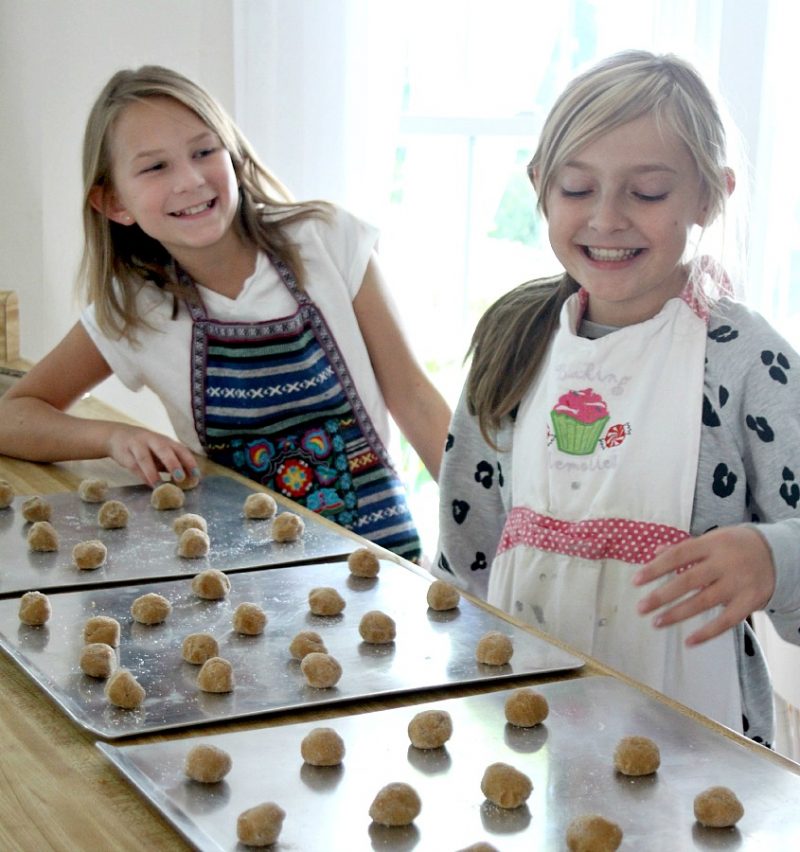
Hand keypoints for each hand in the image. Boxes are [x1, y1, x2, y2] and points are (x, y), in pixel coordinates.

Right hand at [106, 424, 199, 486]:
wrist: (117, 436)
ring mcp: (137, 445)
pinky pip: (133, 465)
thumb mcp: (161, 452)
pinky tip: (149, 484)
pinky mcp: (124, 453)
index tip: (196, 475)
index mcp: (166, 441)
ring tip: (160, 486)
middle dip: (173, 463)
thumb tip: (190, 479)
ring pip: (145, 458)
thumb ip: (172, 464)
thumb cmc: (146, 447)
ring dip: (153, 473)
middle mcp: (153, 440)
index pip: (181, 449)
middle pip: (164, 450)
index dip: (189, 462)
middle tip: (180, 478)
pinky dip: (141, 475)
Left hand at [633, 526, 775, 645]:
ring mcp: (738, 583)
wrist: (777, 553)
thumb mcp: (712, 539)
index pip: (678, 555)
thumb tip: (656, 552)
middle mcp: (724, 563)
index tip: (636, 581)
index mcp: (711, 544)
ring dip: (678, 614)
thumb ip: (685, 547)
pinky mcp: (750, 601)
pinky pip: (726, 621)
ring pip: (704, 602)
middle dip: (662, 596)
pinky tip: (689, 641)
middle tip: (641, 608)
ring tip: (657, 622)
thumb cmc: (734, 546)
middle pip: (688, 581)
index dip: (655, 568)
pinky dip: (707, 632)